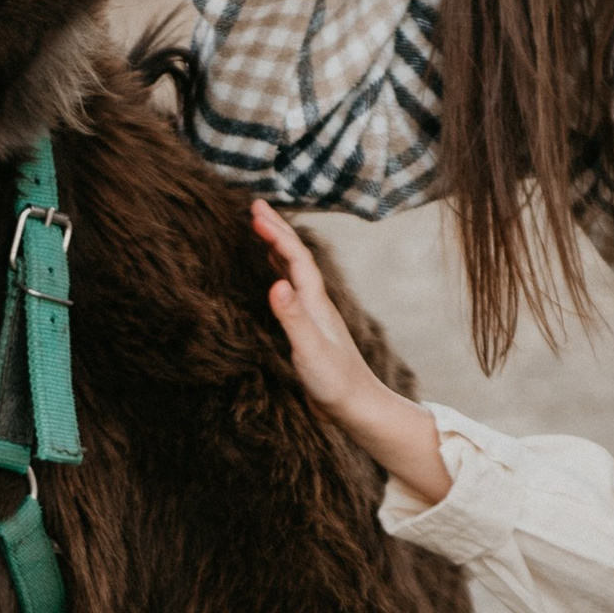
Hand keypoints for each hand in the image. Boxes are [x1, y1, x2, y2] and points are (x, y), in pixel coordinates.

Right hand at [251, 200, 450, 504]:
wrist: (358, 406)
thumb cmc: (334, 382)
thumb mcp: (309, 350)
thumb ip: (293, 317)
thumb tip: (276, 284)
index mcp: (316, 303)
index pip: (295, 257)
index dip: (276, 232)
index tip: (255, 210)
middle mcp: (317, 303)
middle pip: (297, 257)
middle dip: (277, 230)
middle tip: (256, 206)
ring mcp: (315, 316)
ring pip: (296, 272)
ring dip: (279, 249)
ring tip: (264, 231)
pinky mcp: (311, 331)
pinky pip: (294, 291)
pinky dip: (282, 275)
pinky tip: (276, 279)